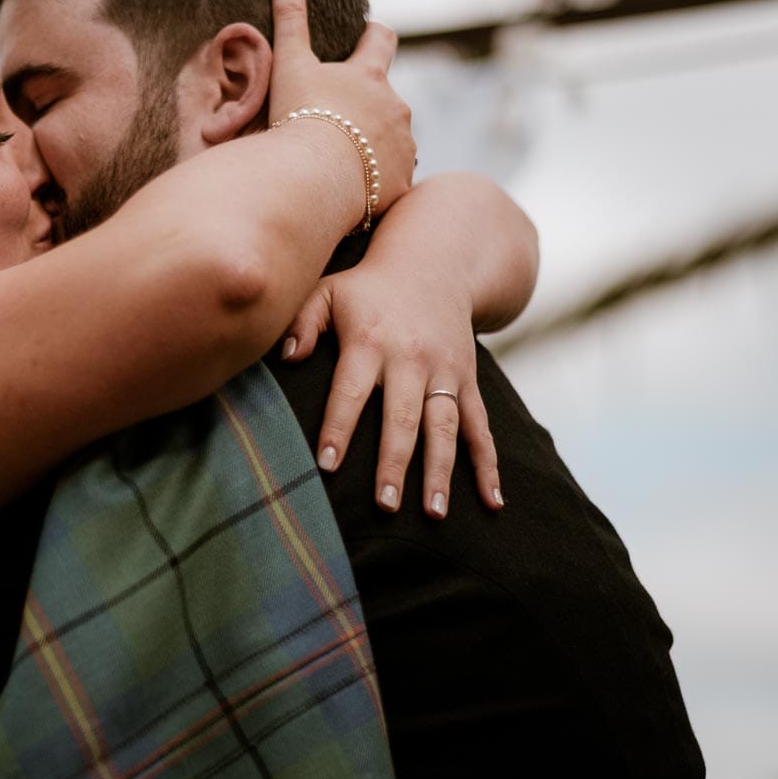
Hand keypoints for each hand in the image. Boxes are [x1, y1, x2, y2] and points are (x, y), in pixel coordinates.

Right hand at [267, 0, 413, 225]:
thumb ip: (290, 17)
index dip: (374, 34)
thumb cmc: (301, 114)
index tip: (365, 34)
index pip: (383, 39)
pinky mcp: (401, 179)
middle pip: (388, 96)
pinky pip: (392, 176)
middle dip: (370, 103)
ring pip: (393, 138)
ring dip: (374, 143)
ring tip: (341, 157)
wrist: (314, 174)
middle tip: (339, 114)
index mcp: (370, 75)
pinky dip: (376, 178)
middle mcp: (395, 106)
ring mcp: (403, 144)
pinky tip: (350, 185)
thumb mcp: (291, 63)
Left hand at [281, 264, 502, 516]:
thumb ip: (302, 322)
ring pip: (444, 428)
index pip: (350, 391)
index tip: (327, 465)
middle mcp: (411, 360)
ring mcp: (445, 372)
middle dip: (394, 463)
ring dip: (441, 472)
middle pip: (402, 418)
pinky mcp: (468, 381)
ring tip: (435, 513)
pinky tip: (492, 502)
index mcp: (370, 342)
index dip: (338, 427)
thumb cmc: (366, 289)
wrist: (433, 265)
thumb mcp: (327, 291)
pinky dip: (488, 465)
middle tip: (385, 506)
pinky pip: (480, 427)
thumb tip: (285, 358)